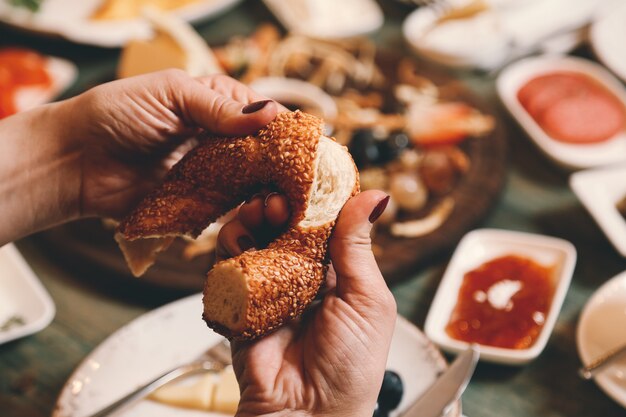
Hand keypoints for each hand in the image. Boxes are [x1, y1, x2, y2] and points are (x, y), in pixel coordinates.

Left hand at [69, 70, 277, 218]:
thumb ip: (218, 106)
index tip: (302, 149)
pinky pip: (226, 210)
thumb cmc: (116, 114)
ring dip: (264, 195)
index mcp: (215, 105)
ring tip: (274, 204)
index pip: (262, 117)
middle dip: (279, 169)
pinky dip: (241, 214)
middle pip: (263, 155)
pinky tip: (252, 217)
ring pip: (251, 185)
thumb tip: (269, 114)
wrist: (74, 161)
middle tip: (292, 184)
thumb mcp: (170, 94)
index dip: (282, 131)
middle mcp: (217, 140)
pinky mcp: (195, 204)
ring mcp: (209, 174)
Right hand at [217, 191, 395, 416]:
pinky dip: (229, 250)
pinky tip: (239, 243)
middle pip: (283, 227)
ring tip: (258, 215)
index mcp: (338, 273)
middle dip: (278, 206)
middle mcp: (302, 276)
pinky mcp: (240, 304)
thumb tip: (374, 197)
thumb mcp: (367, 301)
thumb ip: (359, 249)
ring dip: (251, 221)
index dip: (314, 199)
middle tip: (278, 199)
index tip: (306, 177)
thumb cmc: (351, 366)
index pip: (323, 223)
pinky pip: (228, 269)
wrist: (310, 415)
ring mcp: (269, 288)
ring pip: (253, 240)